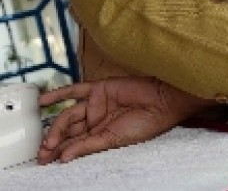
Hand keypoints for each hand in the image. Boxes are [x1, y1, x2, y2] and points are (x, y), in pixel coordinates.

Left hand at [38, 77, 209, 163]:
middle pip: (68, 130)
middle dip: (53, 141)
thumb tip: (64, 158)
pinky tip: (43, 101)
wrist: (162, 102)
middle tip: (42, 153)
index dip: (59, 151)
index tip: (45, 161)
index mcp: (100, 134)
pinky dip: (59, 94)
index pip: (74, 143)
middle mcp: (96, 119)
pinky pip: (75, 91)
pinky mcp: (99, 88)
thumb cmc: (145, 124)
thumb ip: (88, 146)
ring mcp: (96, 104)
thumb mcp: (113, 140)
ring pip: (69, 114)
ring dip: (55, 127)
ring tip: (47, 141)